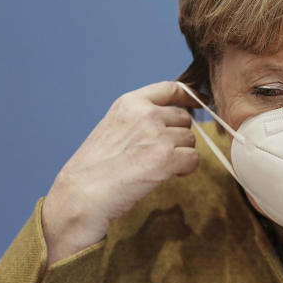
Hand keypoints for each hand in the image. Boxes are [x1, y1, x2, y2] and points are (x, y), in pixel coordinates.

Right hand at [42, 81, 200, 264]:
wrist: (81, 194)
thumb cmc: (95, 167)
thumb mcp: (113, 127)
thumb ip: (140, 118)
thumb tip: (173, 119)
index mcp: (130, 103)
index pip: (171, 88)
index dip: (190, 96)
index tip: (200, 101)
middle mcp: (146, 113)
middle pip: (185, 119)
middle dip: (178, 137)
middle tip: (158, 154)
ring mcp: (157, 134)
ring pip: (190, 140)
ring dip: (180, 154)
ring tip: (155, 167)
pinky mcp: (166, 158)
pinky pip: (193, 159)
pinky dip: (185, 169)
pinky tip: (166, 176)